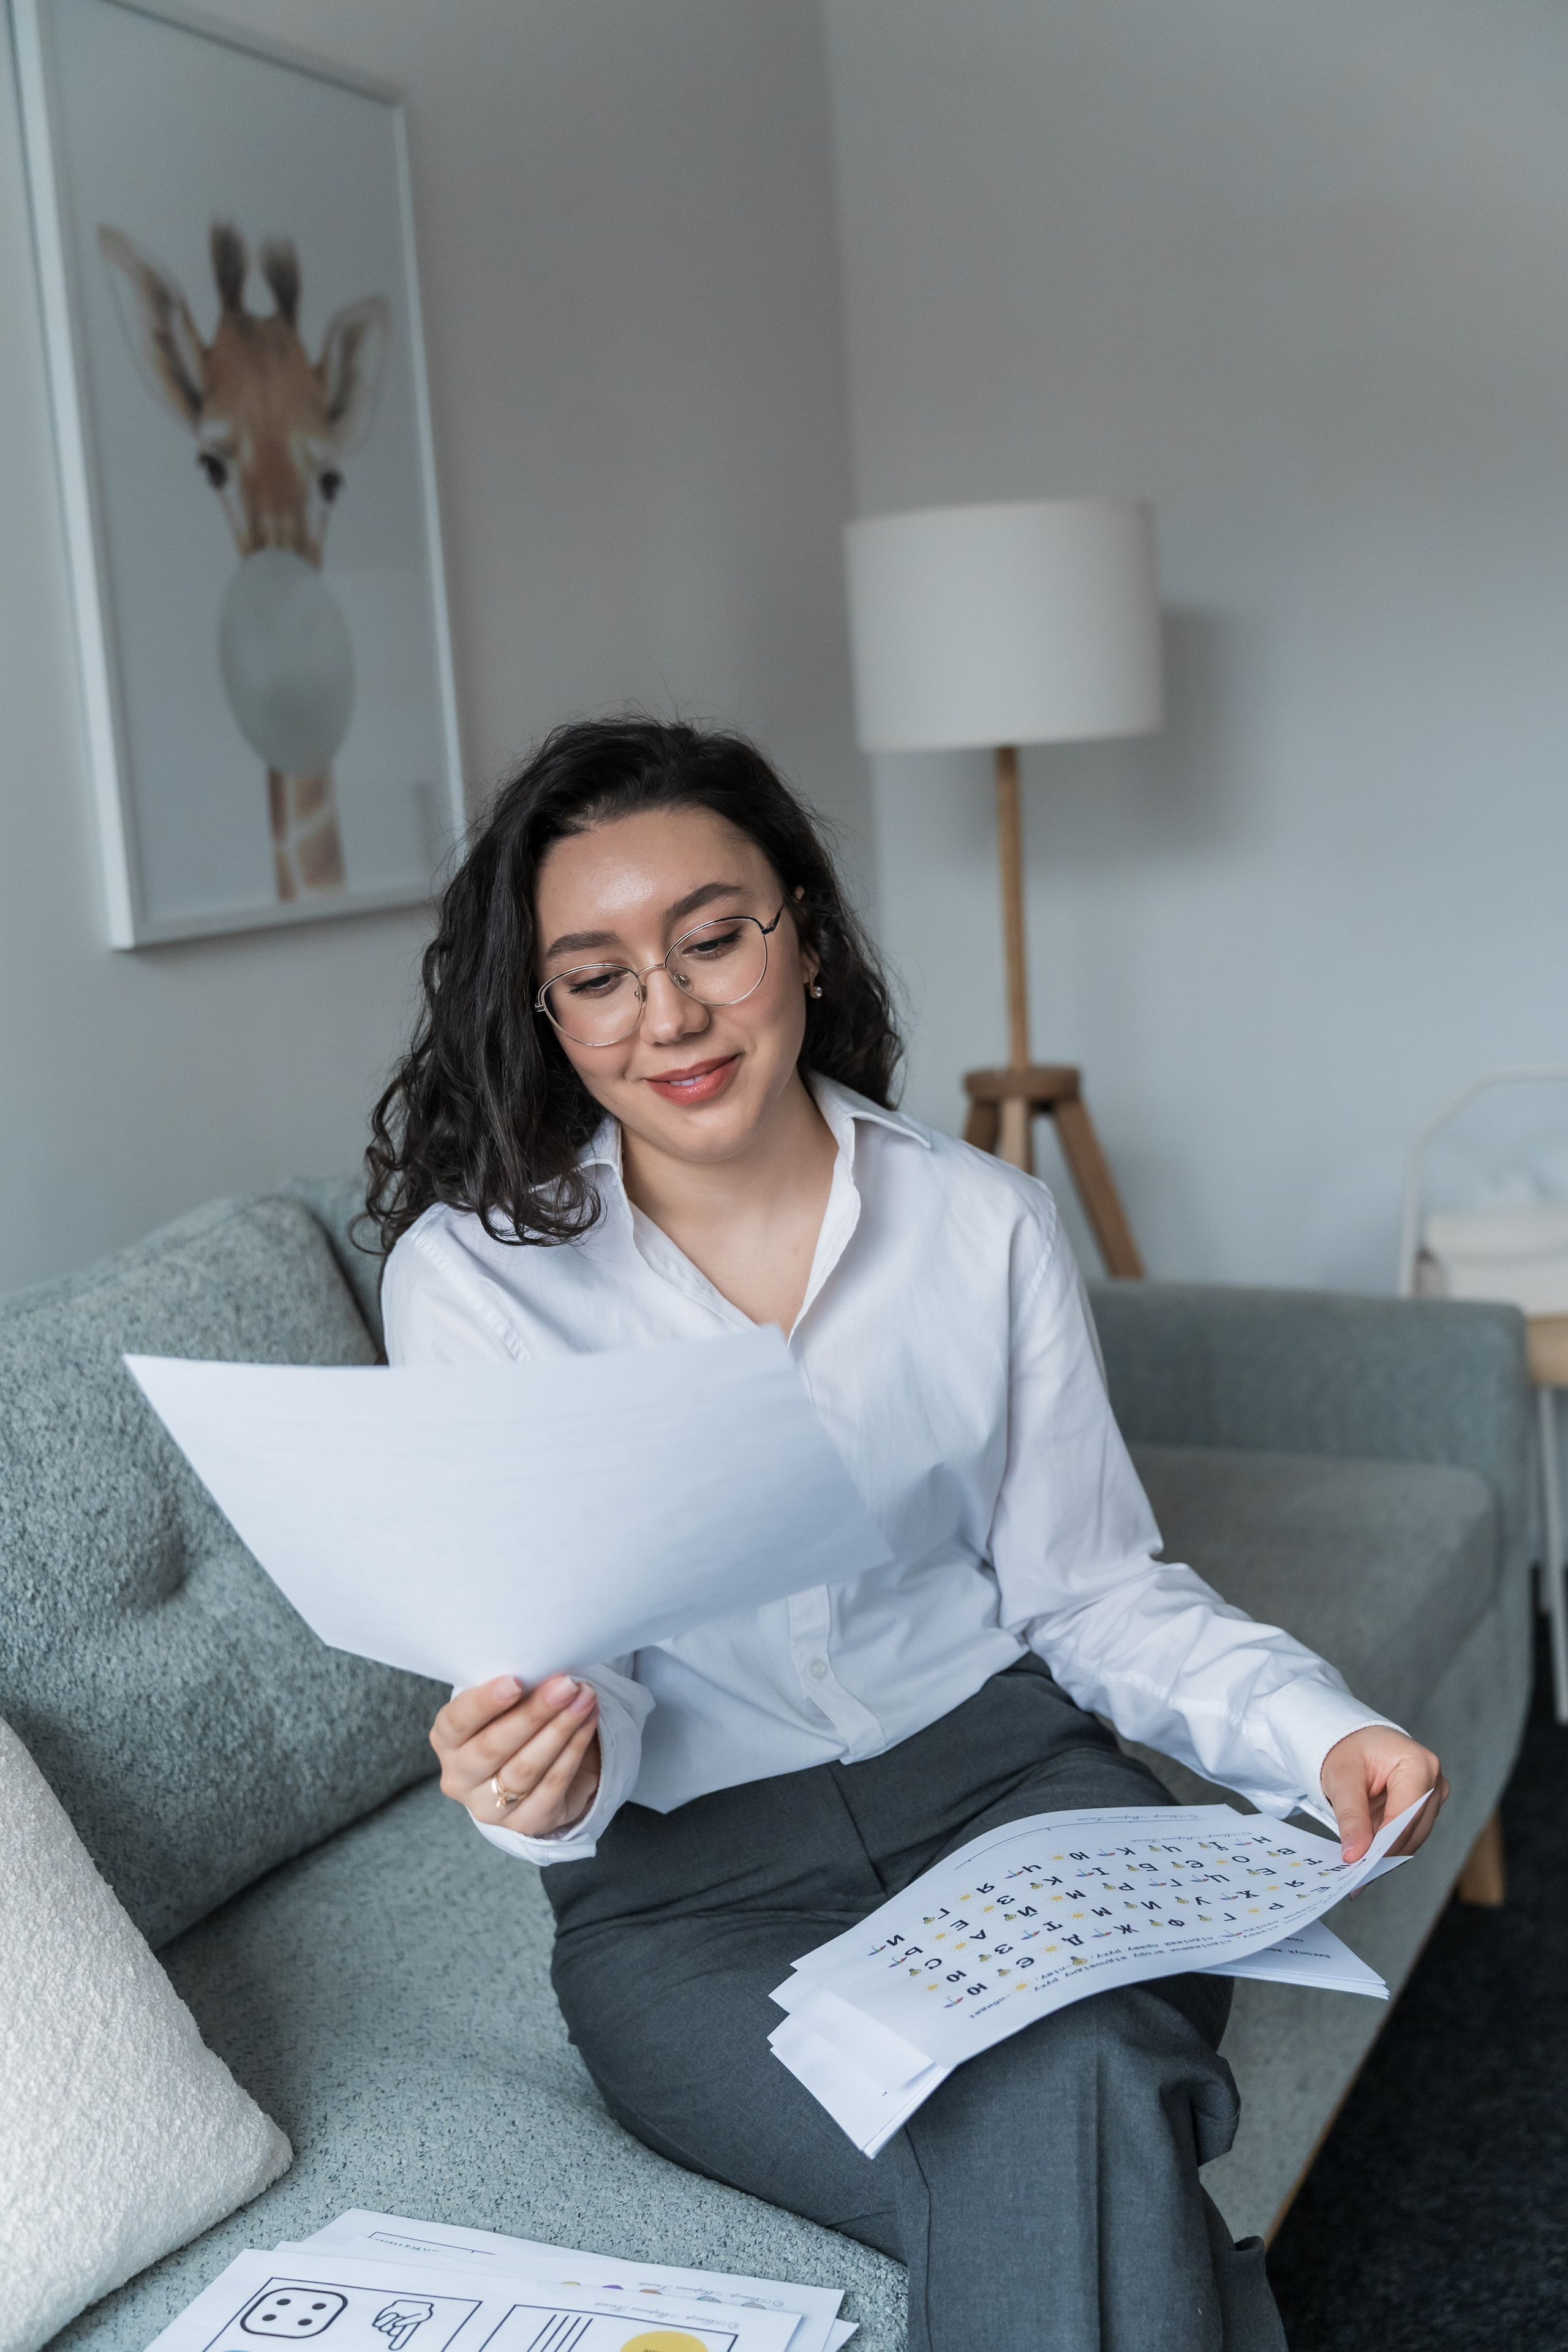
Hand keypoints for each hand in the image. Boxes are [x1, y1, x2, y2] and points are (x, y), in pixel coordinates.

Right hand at [431, 1672, 599, 1838]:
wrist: (536, 1770)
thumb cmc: (512, 1722)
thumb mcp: (502, 1704)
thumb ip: (511, 1690)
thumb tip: (541, 1669)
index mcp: (446, 1741)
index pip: (457, 1722)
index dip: (484, 1703)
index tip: (515, 1681)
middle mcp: (459, 1777)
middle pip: (493, 1747)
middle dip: (533, 1713)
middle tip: (565, 1685)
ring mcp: (489, 1807)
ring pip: (525, 1768)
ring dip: (560, 1730)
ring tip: (584, 1699)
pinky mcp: (525, 1822)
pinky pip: (552, 1785)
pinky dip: (574, 1750)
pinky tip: (588, 1722)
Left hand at [1319, 1725, 1448, 1863]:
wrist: (1355, 1741)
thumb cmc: (1349, 1751)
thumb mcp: (1342, 1779)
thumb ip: (1351, 1817)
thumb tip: (1355, 1854)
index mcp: (1418, 1764)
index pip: (1405, 1814)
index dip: (1385, 1843)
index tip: (1361, 1866)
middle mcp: (1434, 1780)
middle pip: (1413, 1829)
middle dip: (1384, 1854)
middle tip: (1357, 1878)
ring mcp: (1434, 1795)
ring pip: (1413, 1836)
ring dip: (1386, 1854)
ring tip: (1359, 1874)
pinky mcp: (1426, 1808)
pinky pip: (1409, 1834)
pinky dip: (1388, 1846)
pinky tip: (1368, 1859)